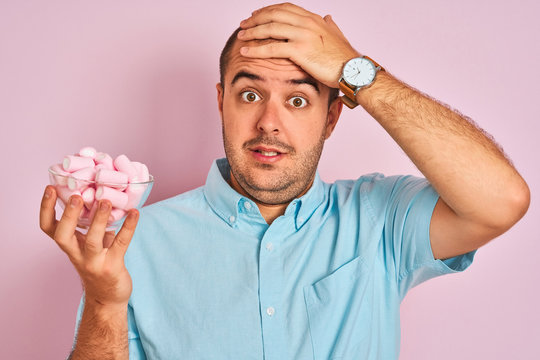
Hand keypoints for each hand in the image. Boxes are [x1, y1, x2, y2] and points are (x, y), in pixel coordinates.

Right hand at [39, 185, 138, 308]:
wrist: (107, 299)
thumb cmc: (98, 266)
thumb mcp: (89, 245)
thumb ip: (92, 226)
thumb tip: (101, 197)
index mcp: (69, 246)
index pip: (49, 228)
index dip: (46, 209)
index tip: (50, 188)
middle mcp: (77, 255)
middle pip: (62, 236)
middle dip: (68, 216)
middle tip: (76, 196)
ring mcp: (94, 262)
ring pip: (92, 241)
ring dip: (99, 220)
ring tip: (106, 201)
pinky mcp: (113, 266)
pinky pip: (120, 244)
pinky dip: (128, 227)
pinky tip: (135, 213)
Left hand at [238, 2, 359, 87]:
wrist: (353, 70)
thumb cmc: (345, 58)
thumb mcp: (337, 36)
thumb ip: (331, 26)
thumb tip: (328, 18)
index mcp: (314, 19)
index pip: (285, 8)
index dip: (268, 11)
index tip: (256, 15)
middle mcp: (307, 23)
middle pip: (274, 15)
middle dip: (256, 19)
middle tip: (244, 25)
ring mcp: (303, 35)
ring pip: (270, 29)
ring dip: (252, 32)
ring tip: (241, 37)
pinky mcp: (299, 50)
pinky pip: (272, 47)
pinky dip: (256, 49)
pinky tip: (246, 51)